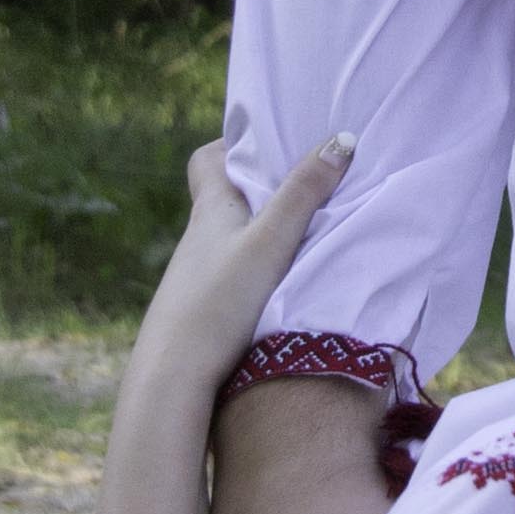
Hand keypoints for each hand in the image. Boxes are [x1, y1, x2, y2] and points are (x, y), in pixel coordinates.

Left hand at [130, 132, 354, 409]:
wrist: (173, 374)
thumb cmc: (219, 301)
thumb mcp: (271, 242)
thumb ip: (304, 194)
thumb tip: (341, 139)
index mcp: (209, 211)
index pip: (208, 159)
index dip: (232, 145)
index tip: (267, 146)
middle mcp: (197, 239)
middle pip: (224, 198)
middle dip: (259, 189)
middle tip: (301, 188)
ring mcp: (196, 276)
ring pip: (229, 240)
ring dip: (259, 233)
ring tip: (302, 236)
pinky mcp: (201, 310)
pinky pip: (230, 274)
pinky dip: (254, 268)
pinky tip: (279, 286)